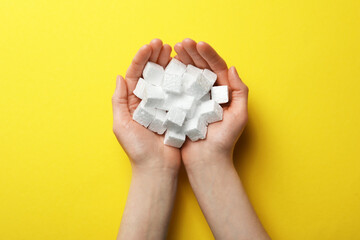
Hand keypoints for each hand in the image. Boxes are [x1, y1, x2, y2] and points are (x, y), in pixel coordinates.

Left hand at [112, 39, 180, 171]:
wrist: (158, 168)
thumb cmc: (138, 149)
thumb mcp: (121, 124)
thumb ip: (119, 101)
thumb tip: (119, 77)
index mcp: (133, 102)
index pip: (136, 75)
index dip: (141, 59)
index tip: (150, 46)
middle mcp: (148, 101)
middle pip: (151, 74)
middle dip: (156, 57)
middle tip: (164, 44)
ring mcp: (163, 106)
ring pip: (165, 80)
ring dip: (169, 64)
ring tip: (174, 51)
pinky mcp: (176, 111)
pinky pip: (178, 92)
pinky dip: (181, 79)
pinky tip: (185, 68)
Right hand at [174, 38, 248, 167]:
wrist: (206, 161)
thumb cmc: (224, 141)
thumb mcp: (238, 117)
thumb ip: (239, 92)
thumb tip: (232, 68)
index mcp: (223, 93)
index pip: (217, 68)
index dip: (208, 55)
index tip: (198, 45)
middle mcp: (209, 93)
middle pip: (201, 68)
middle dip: (192, 54)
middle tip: (182, 43)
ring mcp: (195, 99)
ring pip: (188, 76)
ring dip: (182, 62)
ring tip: (174, 50)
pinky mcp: (182, 107)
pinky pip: (178, 89)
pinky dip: (173, 77)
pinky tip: (167, 67)